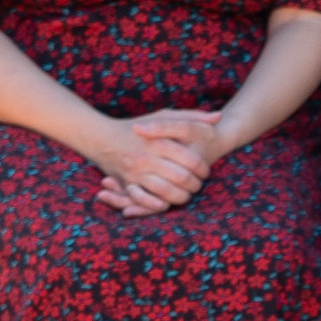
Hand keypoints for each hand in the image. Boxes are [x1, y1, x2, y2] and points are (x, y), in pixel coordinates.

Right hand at [84, 110, 215, 214]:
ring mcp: (135, 173)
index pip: (190, 159)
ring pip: (166, 192)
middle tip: (199, 184)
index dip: (203, 168)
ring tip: (187, 194)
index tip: (206, 171)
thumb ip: (192, 116)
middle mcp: (146, 158)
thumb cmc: (138, 125)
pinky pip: (145, 201)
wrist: (101, 138)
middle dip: (196, 185)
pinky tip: (168, 202)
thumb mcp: (164, 115)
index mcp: (159, 141)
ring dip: (181, 197)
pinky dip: (159, 205)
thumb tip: (218, 116)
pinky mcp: (126, 184)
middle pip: (181, 177)